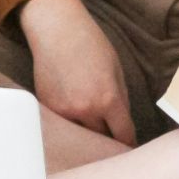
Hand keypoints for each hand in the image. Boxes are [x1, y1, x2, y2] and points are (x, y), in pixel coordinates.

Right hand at [17, 0, 136, 145]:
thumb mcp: (116, 69)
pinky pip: (63, 124)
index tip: (130, 149)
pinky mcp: (48, 108)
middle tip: (112, 143)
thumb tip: (121, 122)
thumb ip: (121, 99)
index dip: (129, 144)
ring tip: (91, 131)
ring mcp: (63, 111)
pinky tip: (72, 112)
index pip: (123, 134)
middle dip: (107, 142)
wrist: (56, 30)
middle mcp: (85, 110)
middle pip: (101, 140)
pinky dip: (69, 123)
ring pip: (80, 135)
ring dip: (87, 135)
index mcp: (108, 100)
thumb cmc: (90, 44)